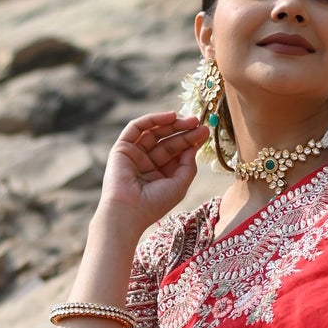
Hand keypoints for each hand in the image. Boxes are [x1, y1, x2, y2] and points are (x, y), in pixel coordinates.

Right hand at [97, 112, 207, 234]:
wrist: (129, 211)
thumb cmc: (154, 204)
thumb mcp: (179, 185)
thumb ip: (188, 165)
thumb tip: (194, 145)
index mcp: (160, 174)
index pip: (177, 153)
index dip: (190, 141)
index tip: (204, 133)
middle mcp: (147, 163)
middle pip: (168, 141)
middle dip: (184, 131)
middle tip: (200, 123)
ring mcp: (134, 155)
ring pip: (154, 132)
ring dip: (173, 124)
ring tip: (191, 120)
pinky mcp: (122, 148)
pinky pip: (137, 128)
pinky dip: (153, 119)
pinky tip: (171, 116)